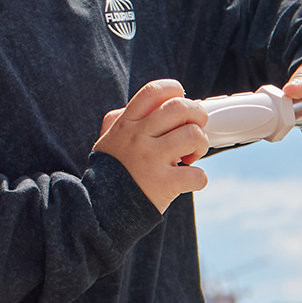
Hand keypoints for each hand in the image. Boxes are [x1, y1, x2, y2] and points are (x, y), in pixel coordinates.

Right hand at [92, 78, 209, 212]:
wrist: (100, 211)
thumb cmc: (111, 172)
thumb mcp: (108, 139)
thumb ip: (122, 118)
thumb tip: (149, 105)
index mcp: (126, 123)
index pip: (154, 91)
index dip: (175, 91)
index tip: (180, 104)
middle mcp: (138, 137)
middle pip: (180, 107)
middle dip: (198, 115)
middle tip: (196, 129)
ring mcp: (151, 160)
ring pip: (193, 135)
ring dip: (202, 144)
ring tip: (191, 156)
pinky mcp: (164, 184)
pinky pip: (197, 174)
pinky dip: (200, 178)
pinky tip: (188, 180)